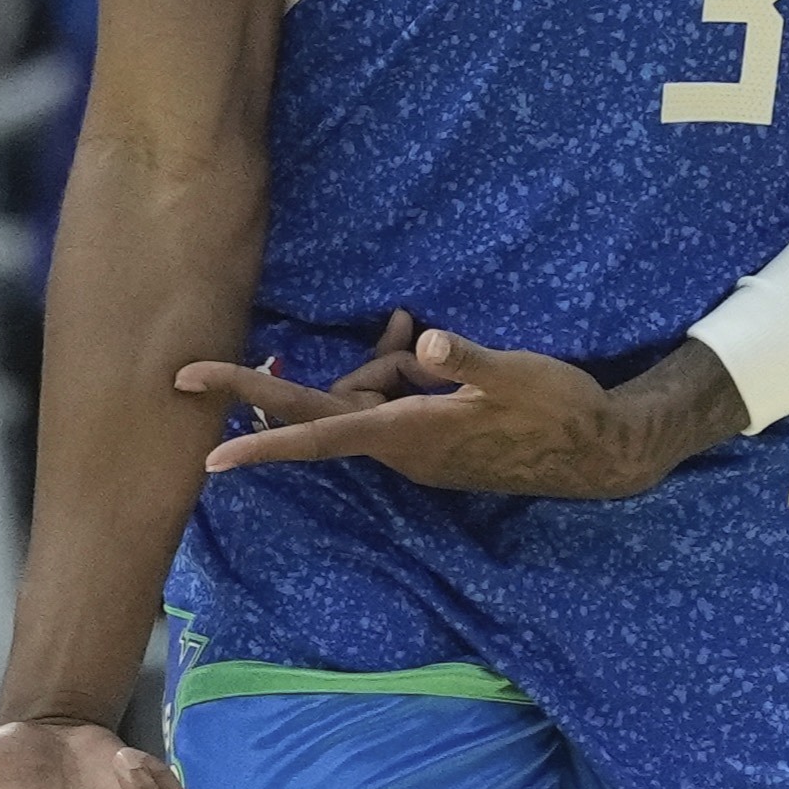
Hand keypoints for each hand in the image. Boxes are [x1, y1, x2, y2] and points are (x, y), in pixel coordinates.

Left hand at [176, 314, 712, 499]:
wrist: (599, 452)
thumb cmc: (557, 410)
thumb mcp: (517, 374)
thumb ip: (471, 361)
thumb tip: (432, 344)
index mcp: (408, 433)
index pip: (318, 433)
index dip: (262, 440)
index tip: (208, 453)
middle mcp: (399, 444)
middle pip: (321, 408)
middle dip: (266, 385)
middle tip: (189, 371)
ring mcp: (414, 443)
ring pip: (366, 393)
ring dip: (380, 361)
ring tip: (427, 335)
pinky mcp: (430, 434)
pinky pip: (393, 396)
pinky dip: (399, 369)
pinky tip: (430, 345)